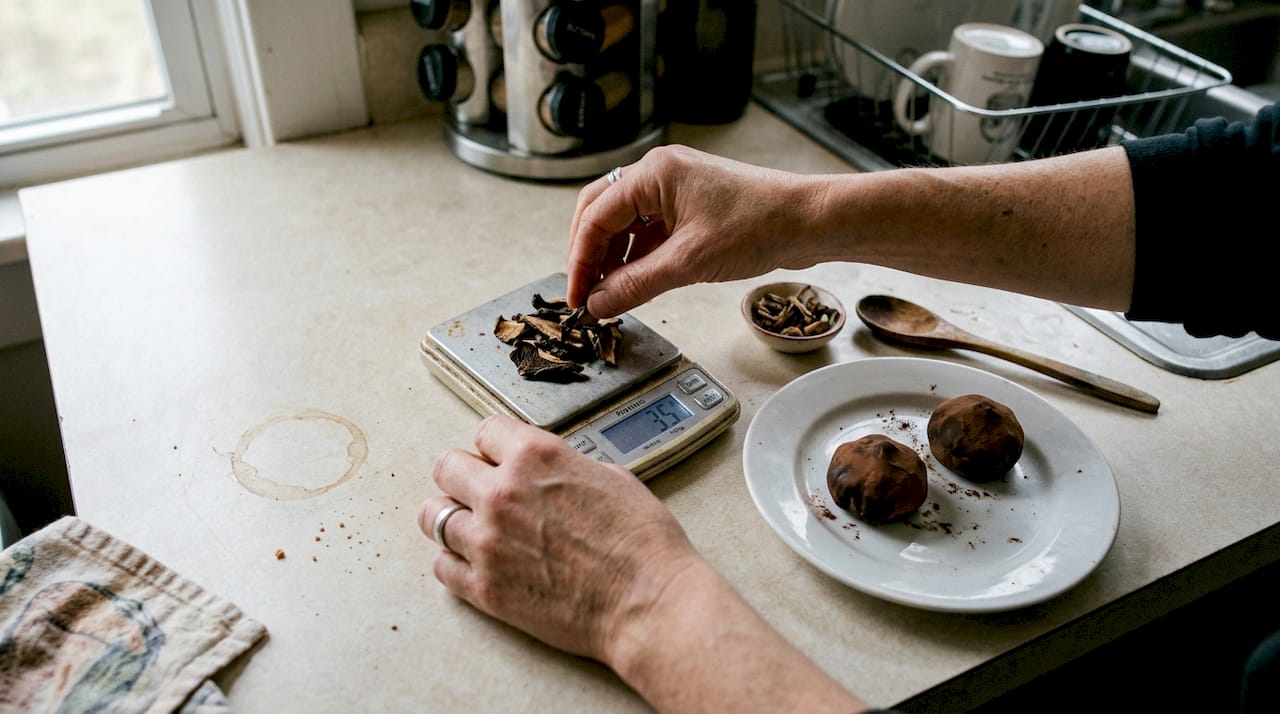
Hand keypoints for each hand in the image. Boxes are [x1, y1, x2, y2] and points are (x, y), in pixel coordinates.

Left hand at [418, 415, 700, 663]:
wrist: (647, 603)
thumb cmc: (641, 543)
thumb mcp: (610, 477)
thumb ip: (563, 468)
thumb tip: (547, 473)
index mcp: (535, 457)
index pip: (485, 431)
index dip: (495, 446)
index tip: (499, 458)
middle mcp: (502, 493)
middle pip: (447, 467)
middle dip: (464, 475)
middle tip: (479, 489)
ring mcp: (487, 542)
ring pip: (433, 516)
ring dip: (454, 518)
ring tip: (474, 527)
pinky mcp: (484, 588)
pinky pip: (442, 566)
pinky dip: (455, 561)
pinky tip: (475, 561)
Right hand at [566, 145, 831, 317]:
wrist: (809, 222)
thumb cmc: (759, 226)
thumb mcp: (689, 263)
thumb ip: (636, 284)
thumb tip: (599, 304)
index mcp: (653, 173)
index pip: (595, 216)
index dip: (580, 260)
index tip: (577, 297)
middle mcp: (659, 173)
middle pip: (601, 213)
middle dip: (588, 255)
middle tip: (584, 294)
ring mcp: (676, 189)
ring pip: (624, 224)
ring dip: (613, 258)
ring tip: (609, 295)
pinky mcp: (691, 207)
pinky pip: (649, 231)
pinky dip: (638, 257)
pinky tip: (634, 283)